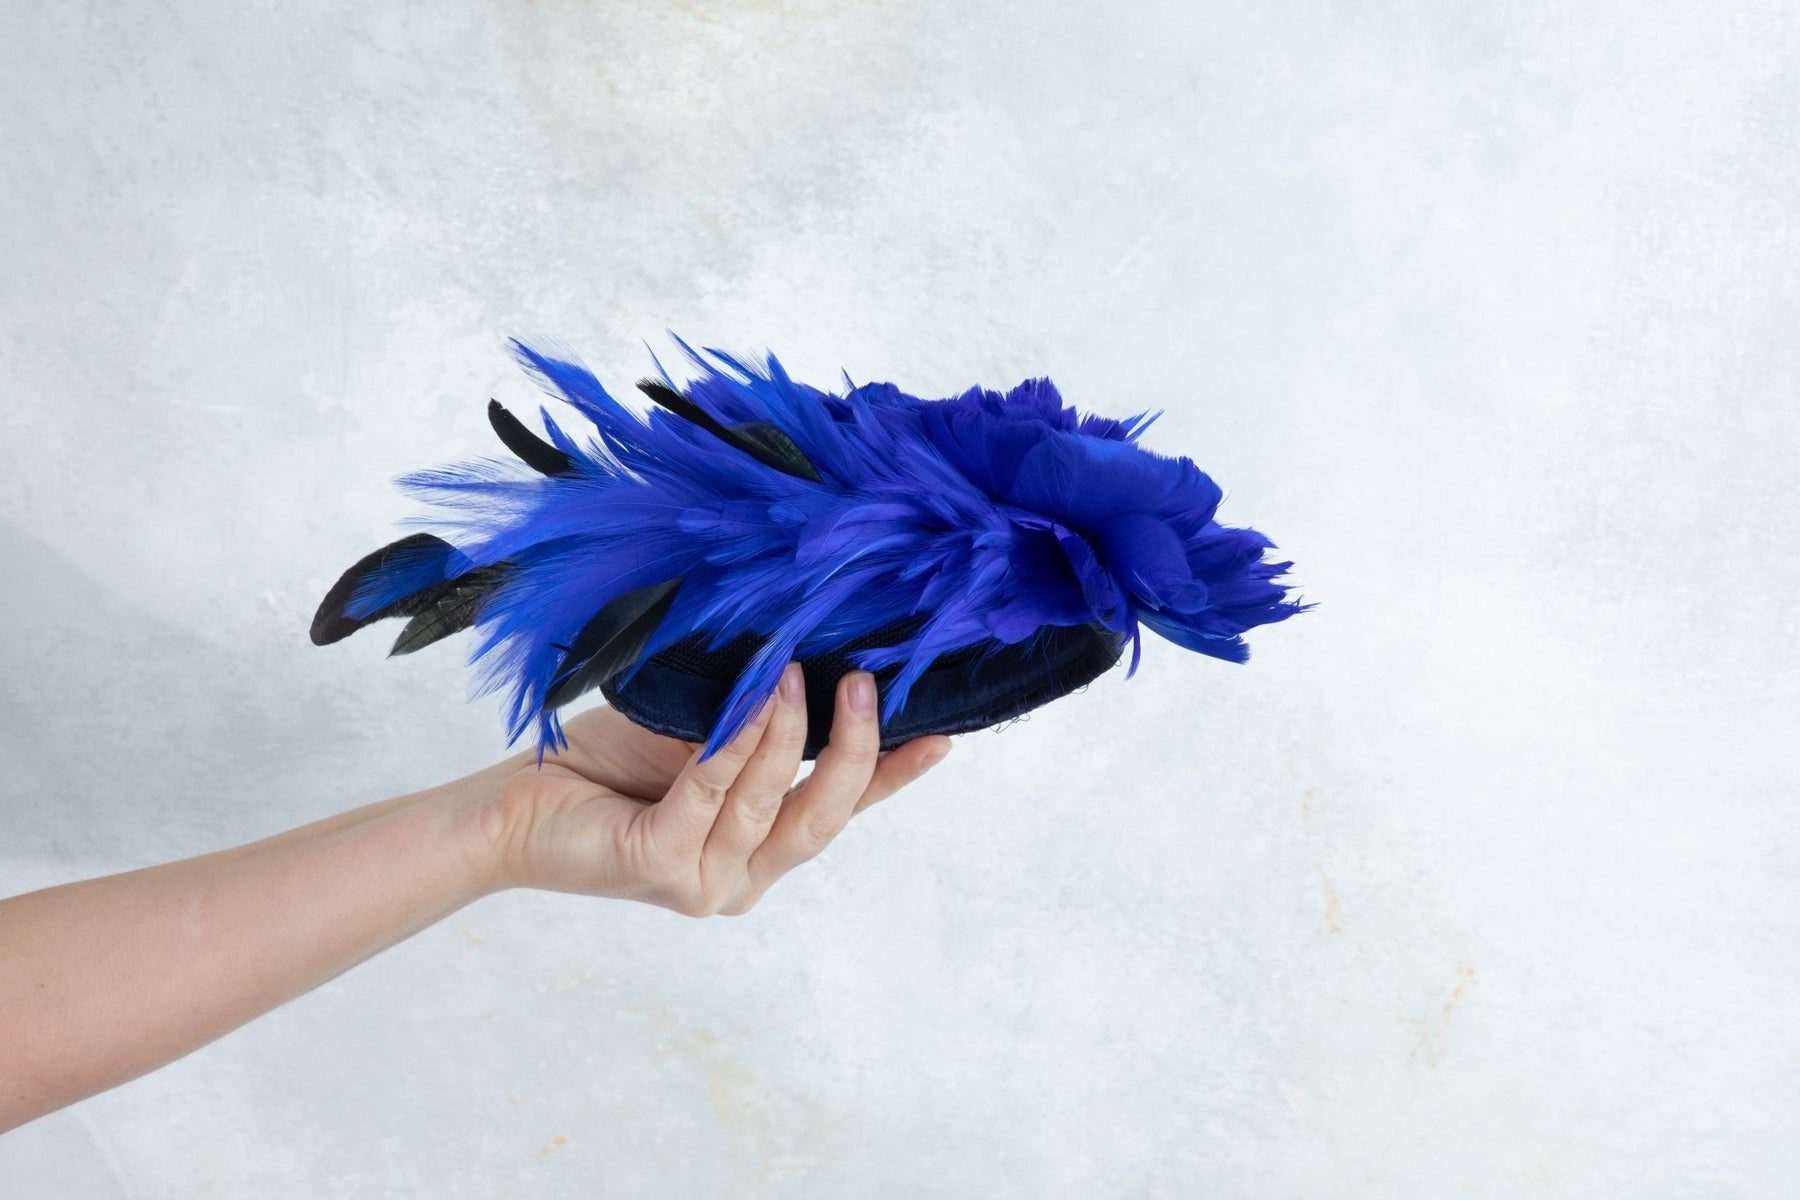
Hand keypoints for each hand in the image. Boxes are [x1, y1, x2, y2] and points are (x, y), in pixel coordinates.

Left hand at [476, 663, 951, 915]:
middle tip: (870, 684)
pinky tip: (752, 699)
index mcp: (758, 851)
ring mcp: (704, 883)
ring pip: (768, 801)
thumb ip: (755, 727)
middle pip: (822, 818)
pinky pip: (711, 793)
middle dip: (855, 749)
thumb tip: (814, 664)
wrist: (515, 806)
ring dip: (788, 731)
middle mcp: (740, 878)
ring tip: (798, 672)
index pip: (840, 811)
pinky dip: (734, 743)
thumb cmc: (606, 767)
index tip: (940, 734)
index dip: (892, 775)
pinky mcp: (661, 868)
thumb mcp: (700, 735)